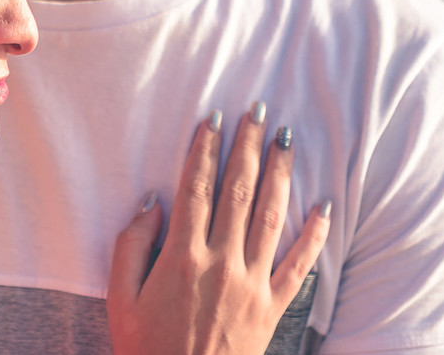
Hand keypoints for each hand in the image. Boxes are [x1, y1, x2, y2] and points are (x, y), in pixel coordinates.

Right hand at [107, 105, 329, 354]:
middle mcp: (221, 263)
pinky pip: (299, 265)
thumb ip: (130, 246)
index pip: (196, 189)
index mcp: (181, 257)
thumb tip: (151, 202)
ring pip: (271, 217)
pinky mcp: (273, 307)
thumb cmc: (145, 347)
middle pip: (238, 192)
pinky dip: (314, 235)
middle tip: (258, 111)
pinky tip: (324, 207)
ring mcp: (252, 284)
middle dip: (248, 147)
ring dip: (280, 173)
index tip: (214, 119)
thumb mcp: (119, 298)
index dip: (205, 150)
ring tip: (286, 139)